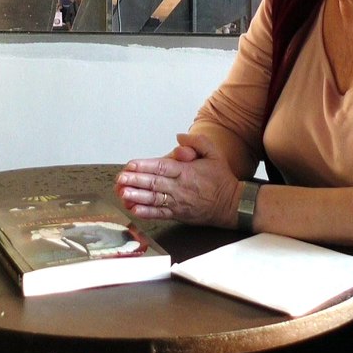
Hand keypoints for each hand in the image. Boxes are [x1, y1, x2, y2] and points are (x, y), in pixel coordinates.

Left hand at [115, 133, 239, 227]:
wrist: (231, 205)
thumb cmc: (221, 179)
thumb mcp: (214, 153)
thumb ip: (197, 142)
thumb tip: (179, 137)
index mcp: (187, 171)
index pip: (162, 167)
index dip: (145, 166)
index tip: (131, 164)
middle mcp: (180, 187)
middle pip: (154, 183)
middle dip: (135, 180)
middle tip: (120, 178)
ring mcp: (178, 202)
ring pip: (154, 199)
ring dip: (137, 196)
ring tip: (122, 193)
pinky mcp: (178, 214)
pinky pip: (159, 214)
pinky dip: (146, 212)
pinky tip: (134, 209)